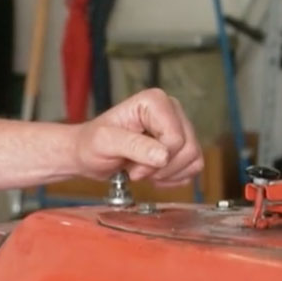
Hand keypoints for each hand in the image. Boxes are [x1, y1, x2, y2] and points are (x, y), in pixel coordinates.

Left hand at [72, 89, 203, 184]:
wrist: (88, 154)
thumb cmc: (92, 144)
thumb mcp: (105, 143)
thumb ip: (134, 146)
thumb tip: (163, 155)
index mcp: (155, 102)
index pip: (175, 138)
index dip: (156, 159)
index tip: (132, 165)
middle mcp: (172, 111)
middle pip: (188, 149)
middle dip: (161, 168)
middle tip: (135, 171)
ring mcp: (179, 128)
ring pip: (194, 159)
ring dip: (167, 174)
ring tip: (143, 171)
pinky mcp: (181, 146)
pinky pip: (193, 168)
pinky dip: (173, 178)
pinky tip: (153, 175)